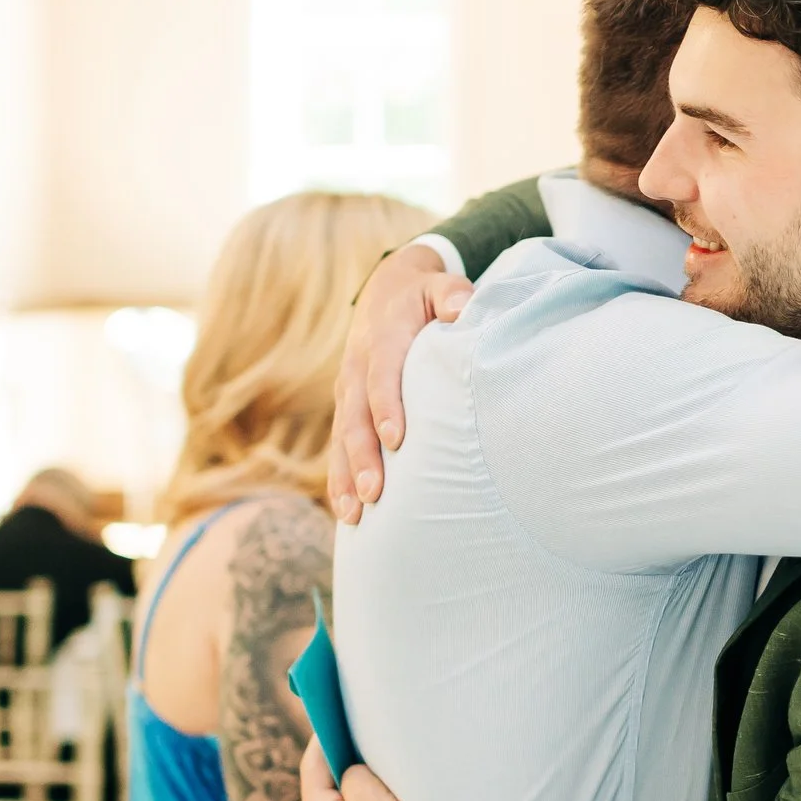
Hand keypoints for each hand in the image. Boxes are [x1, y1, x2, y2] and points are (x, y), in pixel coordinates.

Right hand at [327, 244, 473, 523]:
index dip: (387, 406)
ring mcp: (347, 390)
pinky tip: (348, 514)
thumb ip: (453, 294)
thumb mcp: (440, 286)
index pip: (383, 374)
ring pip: (341, 437)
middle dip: (363, 455)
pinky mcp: (345, 408)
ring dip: (346, 475)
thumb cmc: (424, 297)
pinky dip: (339, 478)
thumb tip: (462, 307)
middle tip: (374, 493)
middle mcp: (357, 367)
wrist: (386, 291)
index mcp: (383, 338)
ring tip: (356, 514)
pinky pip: (337, 446)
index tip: (397, 439)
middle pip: (355, 415)